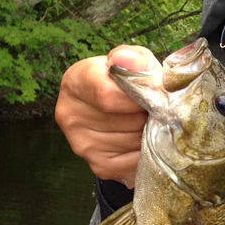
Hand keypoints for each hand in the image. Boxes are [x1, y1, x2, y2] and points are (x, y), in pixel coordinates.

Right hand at [55, 45, 158, 187]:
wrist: (113, 110)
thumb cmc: (126, 82)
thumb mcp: (134, 62)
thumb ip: (135, 59)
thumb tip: (125, 59)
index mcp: (75, 82)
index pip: (108, 96)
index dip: (140, 96)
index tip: (154, 93)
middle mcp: (70, 115)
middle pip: (130, 121)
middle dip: (151, 115)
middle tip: (153, 108)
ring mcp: (82, 144)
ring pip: (137, 141)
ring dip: (152, 133)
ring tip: (147, 122)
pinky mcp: (100, 166)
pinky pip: (138, 161)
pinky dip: (148, 152)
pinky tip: (142, 140)